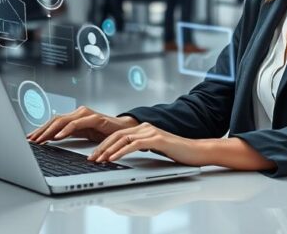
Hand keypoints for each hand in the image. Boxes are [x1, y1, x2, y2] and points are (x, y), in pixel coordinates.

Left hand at [27, 106, 137, 143]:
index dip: (41, 130)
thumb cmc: (105, 132)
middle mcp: (79, 113)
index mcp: (75, 117)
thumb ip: (69, 135)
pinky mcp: (95, 118)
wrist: (126, 130)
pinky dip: (66, 129)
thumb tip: (52, 138)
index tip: (30, 139)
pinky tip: (58, 136)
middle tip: (30, 141)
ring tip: (40, 139)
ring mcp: (86, 114)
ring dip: (49, 130)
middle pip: (55, 120)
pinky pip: (77, 123)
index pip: (53, 122)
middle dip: (41, 131)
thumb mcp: (84, 135)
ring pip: (63, 120)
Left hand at [88, 122, 209, 165]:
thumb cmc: (177, 152)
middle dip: (101, 147)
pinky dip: (121, 151)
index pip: (117, 135)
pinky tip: (114, 158)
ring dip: (108, 150)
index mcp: (143, 128)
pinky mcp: (156, 139)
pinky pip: (134, 144)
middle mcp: (145, 127)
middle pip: (116, 135)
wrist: (196, 151)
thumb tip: (124, 154)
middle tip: (91, 159)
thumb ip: (140, 148)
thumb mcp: (154, 149)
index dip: (103, 145)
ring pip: (122, 138)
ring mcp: (150, 131)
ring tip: (99, 160)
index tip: (94, 155)